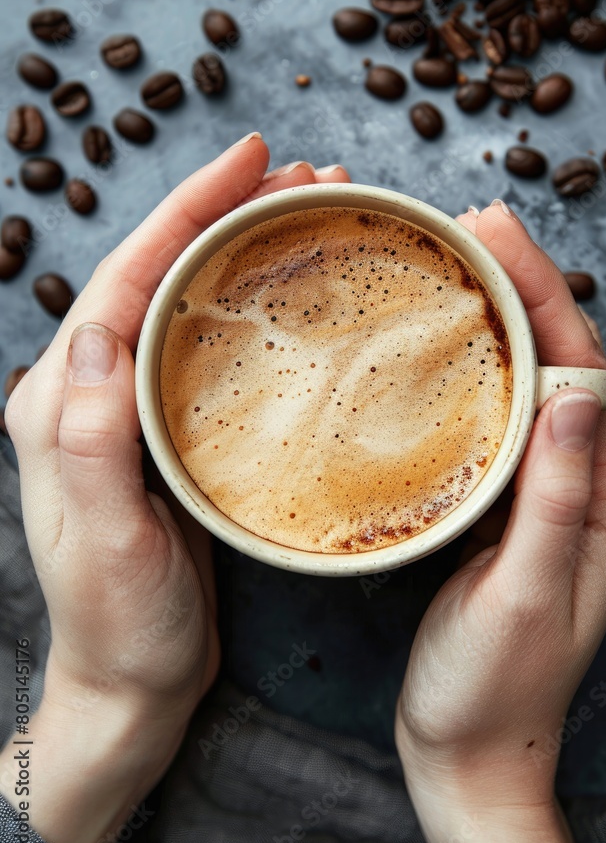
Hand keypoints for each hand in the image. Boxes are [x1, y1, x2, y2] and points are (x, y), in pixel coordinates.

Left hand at [0, 135, 349, 842]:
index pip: (124, 279)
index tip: (248, 162)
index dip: (185, 212)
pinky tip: (286, 287)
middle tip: (301, 176)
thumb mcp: (106, 539)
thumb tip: (98, 330)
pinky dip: (246, 300)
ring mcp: (128, 406)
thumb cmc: (119, 621)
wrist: (132, 680)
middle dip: (222, 212)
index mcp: (62, 399)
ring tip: (305, 210)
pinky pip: (204, 342)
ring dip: (239, 246)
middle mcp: (90, 389)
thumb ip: (92, 436)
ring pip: (184, 298)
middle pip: (156, 272)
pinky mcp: (166, 428)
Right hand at [395, 201, 605, 842]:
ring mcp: (554, 492)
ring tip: (459, 261)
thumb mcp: (522, 597)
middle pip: (564, 361)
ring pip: (533, 380)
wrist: (471, 751)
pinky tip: (446, 342)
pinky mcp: (516, 503)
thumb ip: (554, 498)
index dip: (542, 294)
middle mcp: (594, 485)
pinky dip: (478, 365)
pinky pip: (503, 415)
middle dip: (524, 286)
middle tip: (471, 225)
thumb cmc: (493, 688)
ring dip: (501, 316)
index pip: (582, 371)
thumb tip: (568, 393)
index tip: (495, 236)